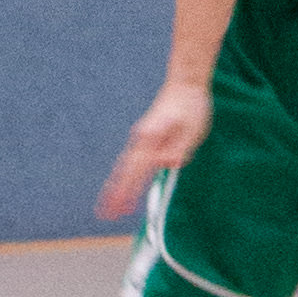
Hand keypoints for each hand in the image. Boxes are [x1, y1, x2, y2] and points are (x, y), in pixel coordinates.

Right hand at [97, 77, 209, 221]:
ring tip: (109, 205)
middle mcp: (142, 138)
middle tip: (104, 214)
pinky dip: (126, 173)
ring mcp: (143, 135)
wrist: (186, 82)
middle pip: (125, 171)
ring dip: (117, 185)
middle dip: (114, 194)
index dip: (127, 193)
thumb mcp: (192, 129)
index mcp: (152, 138)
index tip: (119, 210)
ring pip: (126, 165)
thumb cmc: (191, 106)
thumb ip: (179, 148)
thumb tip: (167, 164)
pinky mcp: (147, 134)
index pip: (136, 171)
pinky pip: (132, 158)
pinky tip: (123, 184)